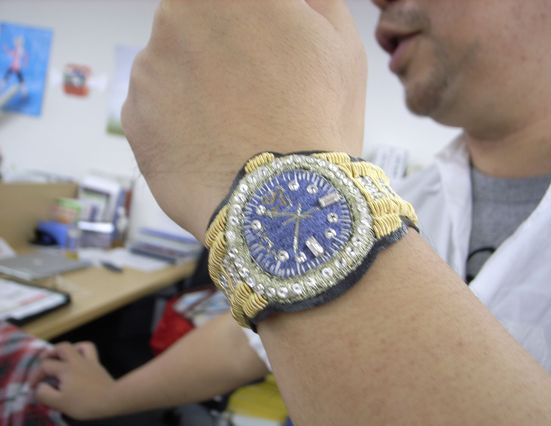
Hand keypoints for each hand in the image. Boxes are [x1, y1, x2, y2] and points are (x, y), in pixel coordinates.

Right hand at [35, 342, 117, 419]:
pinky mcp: (98, 365)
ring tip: (60, 358)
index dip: (36, 376)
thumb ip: (44, 394)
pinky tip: (78, 360)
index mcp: (65, 369)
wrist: (111, 400)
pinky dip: (82, 351)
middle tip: (43, 362)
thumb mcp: (59, 403)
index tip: (32, 387)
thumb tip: (38, 387)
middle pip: (62, 348)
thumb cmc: (84, 403)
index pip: (45, 366)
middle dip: (50, 354)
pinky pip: (89, 351)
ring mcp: (89, 361)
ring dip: (67, 350)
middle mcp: (77, 360)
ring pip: (78, 346)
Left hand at [122, 0, 366, 240]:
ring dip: (198, 84)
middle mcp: (178, 14)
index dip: (247, 25)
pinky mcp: (132, 114)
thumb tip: (291, 2)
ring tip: (236, 125)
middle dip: (220, 46)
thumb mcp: (340, 43)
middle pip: (195, 20)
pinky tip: (212, 144)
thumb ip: (311, 2)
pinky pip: (157, 108)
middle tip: (253, 88)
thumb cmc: (318, 123)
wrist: (281, 203)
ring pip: (173, 64)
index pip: (229, 1)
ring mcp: (148, 66)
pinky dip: (179, 121)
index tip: (258, 45)